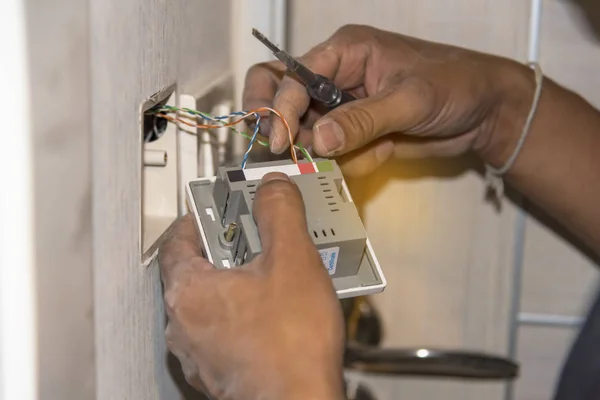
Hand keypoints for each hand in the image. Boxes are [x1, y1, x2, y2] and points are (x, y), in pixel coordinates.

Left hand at [158, 173, 345, 399]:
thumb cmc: (290, 346)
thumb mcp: (292, 260)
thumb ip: (279, 213)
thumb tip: (273, 188)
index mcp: (189, 291)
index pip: (178, 239)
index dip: (200, 217)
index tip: (220, 208)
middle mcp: (184, 324)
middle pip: (198, 270)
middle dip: (229, 252)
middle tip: (258, 241)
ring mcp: (199, 353)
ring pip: (213, 303)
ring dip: (238, 286)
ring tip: (274, 278)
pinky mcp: (218, 373)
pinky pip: (225, 331)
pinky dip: (244, 316)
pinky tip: (276, 315)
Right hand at [244, 24, 532, 176]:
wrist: (485, 113)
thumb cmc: (455, 84)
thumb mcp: (410, 98)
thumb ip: (362, 119)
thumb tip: (317, 140)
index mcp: (344, 52)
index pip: (291, 76)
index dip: (279, 107)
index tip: (280, 140)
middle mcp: (335, 79)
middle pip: (283, 99)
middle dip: (282, 126)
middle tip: (282, 151)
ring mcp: (342, 110)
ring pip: (306, 134)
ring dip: (325, 152)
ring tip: (369, 151)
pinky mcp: (353, 136)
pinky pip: (333, 154)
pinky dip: (350, 162)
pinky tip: (382, 153)